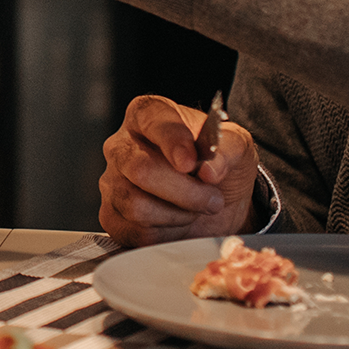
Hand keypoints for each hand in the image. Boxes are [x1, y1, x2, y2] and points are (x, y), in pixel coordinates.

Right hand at [98, 94, 257, 245]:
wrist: (216, 200)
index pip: (152, 120)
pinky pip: (135, 231)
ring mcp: (112, 181)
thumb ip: (227, 149)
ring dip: (178, 215)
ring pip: (137, 206)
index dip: (172, 142)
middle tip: (212, 198)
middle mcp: (121, 145)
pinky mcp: (112, 216)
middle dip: (185, 192)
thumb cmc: (218, 164)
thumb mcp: (236, 146)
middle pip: (140, 169)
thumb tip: (210, 171)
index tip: (191, 163)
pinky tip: (177, 221)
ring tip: (194, 208)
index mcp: (147, 114)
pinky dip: (166, 234)